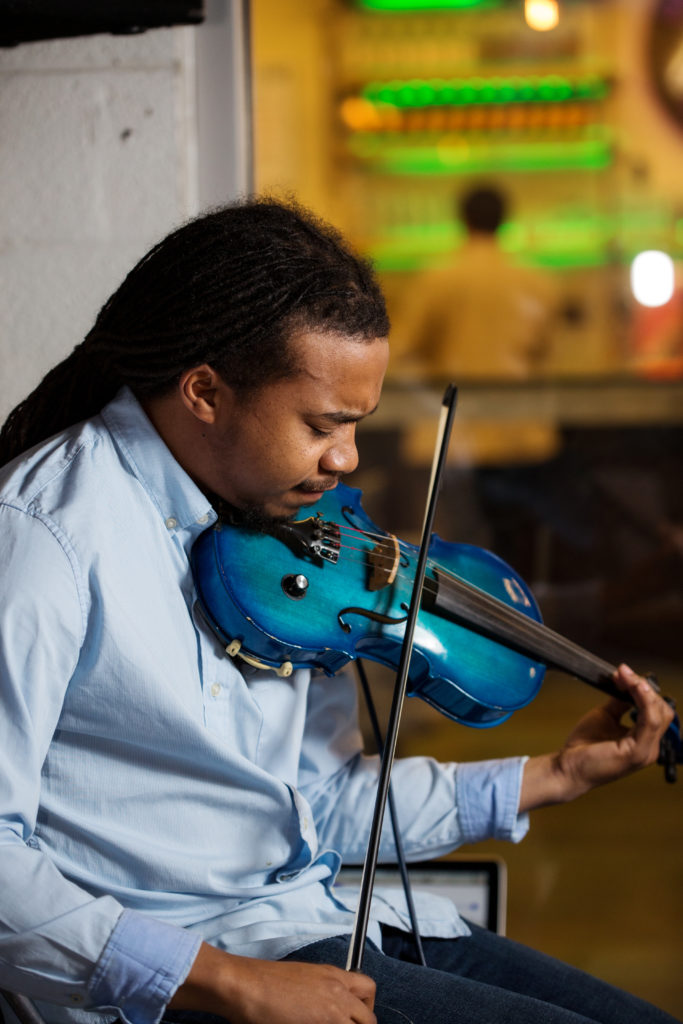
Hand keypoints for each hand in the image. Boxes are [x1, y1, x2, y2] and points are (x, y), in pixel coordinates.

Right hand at [169, 941, 375, 1023]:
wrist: (245, 985)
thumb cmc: (264, 981)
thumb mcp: (303, 978)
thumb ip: (324, 991)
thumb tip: (330, 1009)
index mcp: (333, 976)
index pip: (368, 991)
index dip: (364, 1010)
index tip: (355, 1019)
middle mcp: (336, 992)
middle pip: (368, 1018)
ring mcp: (328, 1013)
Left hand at [520, 664, 674, 810]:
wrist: (567, 767)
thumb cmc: (584, 747)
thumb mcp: (606, 716)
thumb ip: (620, 702)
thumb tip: (627, 683)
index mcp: (644, 741)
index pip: (658, 711)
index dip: (644, 689)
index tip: (625, 673)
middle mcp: (649, 748)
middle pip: (662, 710)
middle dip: (644, 687)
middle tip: (624, 673)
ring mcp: (645, 752)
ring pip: (659, 713)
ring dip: (642, 689)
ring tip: (625, 676)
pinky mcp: (636, 753)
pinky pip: (649, 721)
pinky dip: (643, 700)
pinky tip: (632, 688)